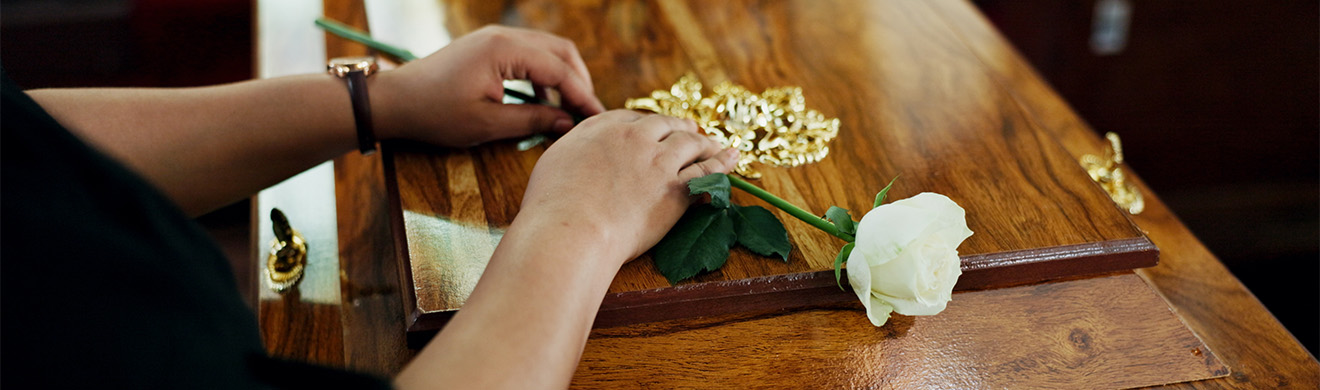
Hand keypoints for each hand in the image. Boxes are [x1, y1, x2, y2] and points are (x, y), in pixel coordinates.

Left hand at [372, 25, 606, 146]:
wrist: (396, 101)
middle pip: (560, 51)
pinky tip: (544, 102)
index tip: (597, 119)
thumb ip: (532, 120)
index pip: (559, 70)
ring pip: (547, 50)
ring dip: (563, 77)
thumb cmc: (435, 113)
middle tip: (588, 114)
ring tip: (571, 109)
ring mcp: (495, 38)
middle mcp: (504, 36)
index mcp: (504, 50)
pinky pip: (529, 55)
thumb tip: (567, 124)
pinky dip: (544, 76)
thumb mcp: (487, 124)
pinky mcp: (489, 47)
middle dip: (579, 82)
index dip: (582, 96)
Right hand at [517, 110, 739, 263]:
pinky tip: (733, 158)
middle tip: (691, 131)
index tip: (654, 130)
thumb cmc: (552, 204)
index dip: (647, 125)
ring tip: (717, 145)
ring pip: (692, 143)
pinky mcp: (676, 189)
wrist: (570, 229)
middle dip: (681, 127)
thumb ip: (575, 149)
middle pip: (666, 125)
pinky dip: (723, 163)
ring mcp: (658, 161)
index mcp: (603, 127)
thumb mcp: (554, 161)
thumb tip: (583, 153)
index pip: (632, 118)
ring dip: (707, 143)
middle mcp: (634, 136)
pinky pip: (707, 171)